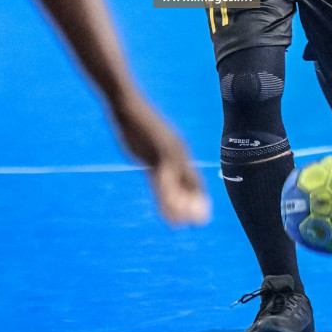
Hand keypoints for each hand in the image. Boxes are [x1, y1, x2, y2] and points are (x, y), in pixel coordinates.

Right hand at [112, 94, 210, 225]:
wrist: (129, 106)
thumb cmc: (138, 124)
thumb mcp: (150, 145)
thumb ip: (156, 160)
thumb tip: (158, 168)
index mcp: (180, 150)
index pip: (195, 177)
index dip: (199, 195)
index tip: (202, 211)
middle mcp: (179, 153)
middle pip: (193, 183)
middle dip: (196, 203)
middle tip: (200, 223)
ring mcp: (168, 154)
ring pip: (179, 185)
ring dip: (182, 206)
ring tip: (183, 225)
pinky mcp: (155, 155)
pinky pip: (163, 182)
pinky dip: (166, 199)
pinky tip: (167, 212)